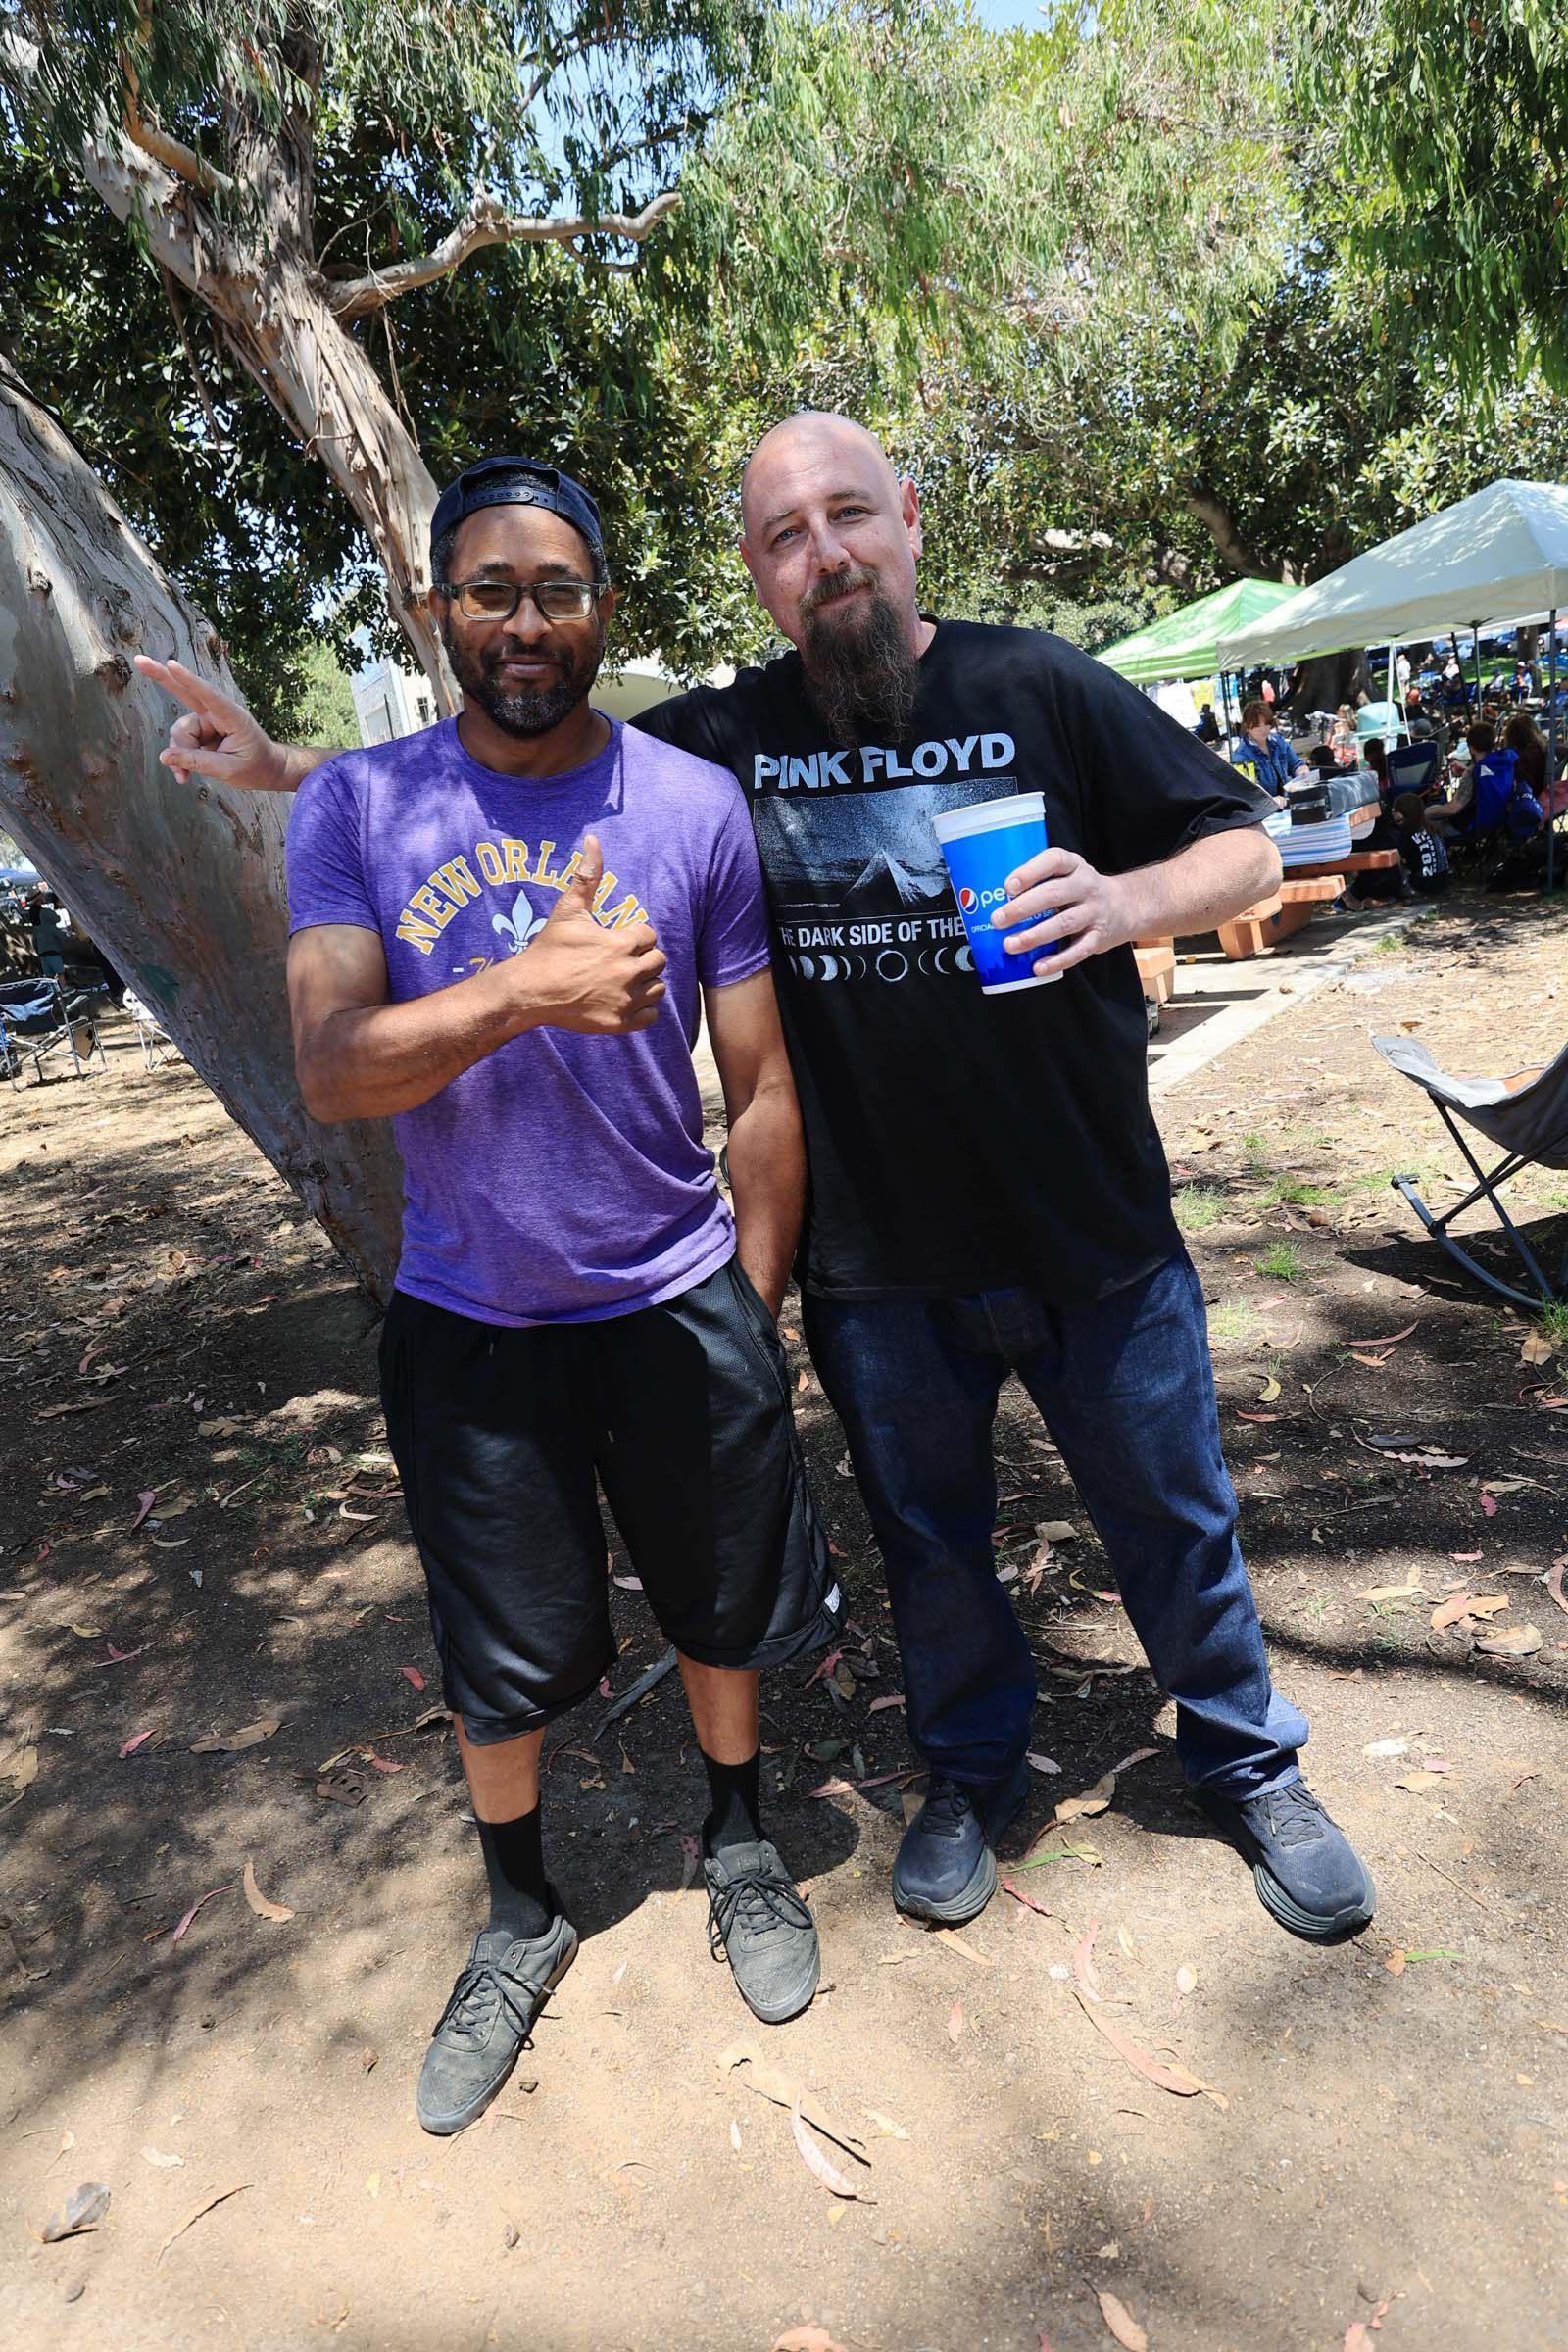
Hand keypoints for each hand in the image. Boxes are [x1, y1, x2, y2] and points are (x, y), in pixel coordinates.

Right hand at [132, 656, 287, 790]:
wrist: (269, 770)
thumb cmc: (256, 767)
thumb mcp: (229, 770)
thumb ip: (198, 762)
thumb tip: (165, 756)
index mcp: (233, 716)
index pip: (208, 695)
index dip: (188, 680)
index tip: (172, 664)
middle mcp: (217, 714)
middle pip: (186, 693)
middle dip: (162, 677)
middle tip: (139, 660)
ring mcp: (207, 722)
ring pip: (180, 733)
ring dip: (179, 754)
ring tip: (184, 776)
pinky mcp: (201, 732)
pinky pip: (181, 743)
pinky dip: (180, 759)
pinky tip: (183, 775)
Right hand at [514, 834, 667, 1033]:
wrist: (530, 991)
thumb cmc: (549, 948)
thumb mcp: (568, 909)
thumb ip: (586, 875)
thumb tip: (593, 839)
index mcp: (621, 943)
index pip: (649, 935)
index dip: (634, 937)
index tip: (616, 941)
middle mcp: (628, 972)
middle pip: (658, 961)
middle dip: (643, 959)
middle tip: (619, 962)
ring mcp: (625, 1000)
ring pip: (657, 988)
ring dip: (645, 983)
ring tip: (622, 981)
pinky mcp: (621, 1024)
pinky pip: (651, 1016)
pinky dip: (643, 1010)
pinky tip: (623, 1000)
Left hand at [988, 846, 1134, 976]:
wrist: (1124, 906)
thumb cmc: (1078, 890)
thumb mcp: (1065, 875)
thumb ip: (1037, 882)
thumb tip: (987, 900)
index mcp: (1073, 865)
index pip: (1054, 860)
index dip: (1030, 872)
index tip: (1008, 886)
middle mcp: (1086, 885)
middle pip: (1053, 894)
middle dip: (1023, 908)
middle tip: (998, 920)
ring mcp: (1094, 912)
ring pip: (1063, 924)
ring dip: (1034, 936)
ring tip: (1010, 945)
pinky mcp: (1098, 937)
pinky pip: (1078, 951)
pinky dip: (1057, 960)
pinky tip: (1037, 967)